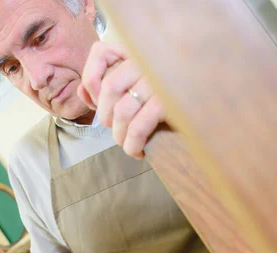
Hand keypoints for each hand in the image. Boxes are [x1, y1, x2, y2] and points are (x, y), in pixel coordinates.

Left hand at [78, 41, 165, 158]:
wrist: (219, 102)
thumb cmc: (176, 98)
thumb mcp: (141, 86)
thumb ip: (108, 84)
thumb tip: (84, 93)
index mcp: (140, 51)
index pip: (101, 52)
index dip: (91, 80)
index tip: (97, 102)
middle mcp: (148, 60)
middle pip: (109, 88)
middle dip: (105, 118)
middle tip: (117, 131)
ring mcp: (159, 80)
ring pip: (122, 112)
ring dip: (120, 136)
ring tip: (129, 146)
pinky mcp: (169, 102)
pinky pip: (139, 127)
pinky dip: (133, 144)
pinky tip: (138, 152)